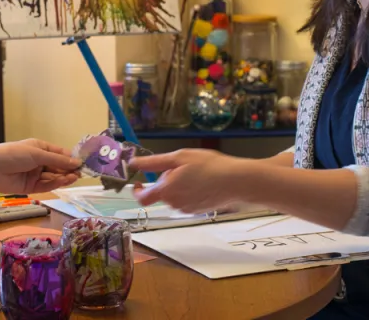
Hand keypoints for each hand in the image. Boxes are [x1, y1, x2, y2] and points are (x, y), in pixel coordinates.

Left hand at [0, 139, 81, 194]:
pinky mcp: (30, 187)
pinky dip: (55, 184)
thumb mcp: (37, 154)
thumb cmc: (14, 154)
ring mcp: (34, 174)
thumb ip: (57, 161)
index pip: (59, 154)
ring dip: (63, 177)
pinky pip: (46, 185)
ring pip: (53, 177)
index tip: (82, 163)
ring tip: (74, 177)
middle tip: (81, 173)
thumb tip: (76, 163)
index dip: (70, 158)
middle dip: (68, 170)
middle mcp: (38, 161)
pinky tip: (63, 181)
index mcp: (39, 148)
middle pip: (57, 167)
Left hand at [129, 149, 249, 213]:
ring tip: (195, 173)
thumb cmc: (208, 166)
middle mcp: (174, 204)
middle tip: (181, 167)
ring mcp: (186, 209)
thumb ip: (152, 163)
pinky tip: (203, 182)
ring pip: (174, 197)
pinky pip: (186, 201)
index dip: (137, 190)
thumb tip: (132, 163)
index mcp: (166, 191)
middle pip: (161, 194)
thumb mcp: (178, 157)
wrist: (236, 181)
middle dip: (165, 181)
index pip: (142, 198)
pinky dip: (189, 192)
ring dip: (178, 186)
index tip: (139, 181)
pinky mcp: (198, 211)